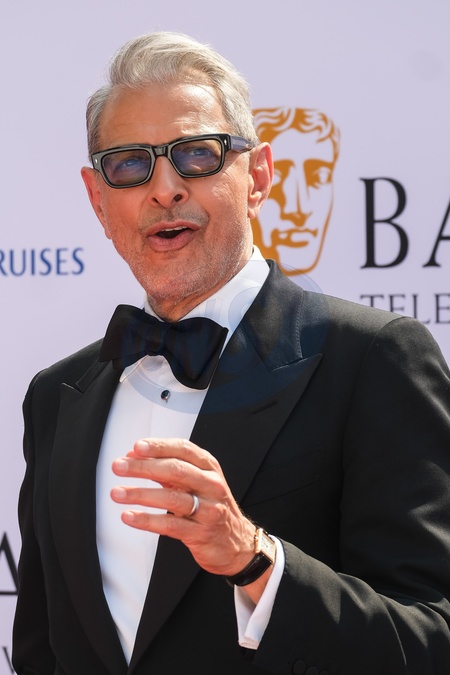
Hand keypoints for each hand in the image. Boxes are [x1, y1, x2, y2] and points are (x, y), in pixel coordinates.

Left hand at [110, 438, 256, 577]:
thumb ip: (167, 469)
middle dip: (143, 467)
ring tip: (117, 492)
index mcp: (209, 467)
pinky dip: (147, 520)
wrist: (237, 543)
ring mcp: (208, 509)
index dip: (159, 446)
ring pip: (172, 498)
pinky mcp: (201, 533)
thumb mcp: (196, 482)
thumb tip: (134, 456)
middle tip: (119, 466)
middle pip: (175, 470)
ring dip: (140, 494)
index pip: (183, 449)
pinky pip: (170, 525)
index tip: (136, 447)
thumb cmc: (212, 507)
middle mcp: (211, 485)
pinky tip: (129, 516)